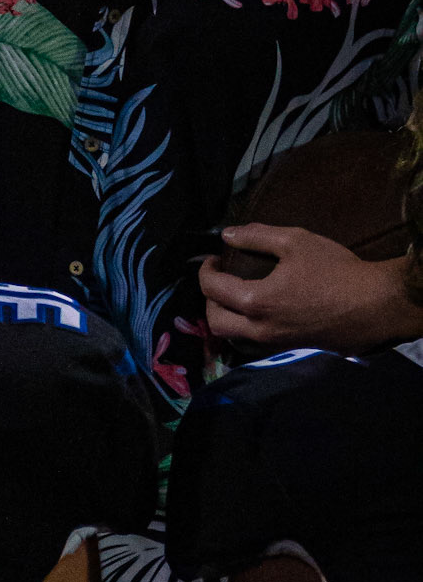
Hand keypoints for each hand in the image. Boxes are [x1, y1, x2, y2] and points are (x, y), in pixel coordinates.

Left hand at [200, 227, 417, 353]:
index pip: (212, 288)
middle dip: (209, 298)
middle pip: (215, 320)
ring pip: (233, 335)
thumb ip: (257, 236)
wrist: (374, 306)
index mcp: (256, 302)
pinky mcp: (290, 347)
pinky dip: (245, 325)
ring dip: (225, 315)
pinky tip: (258, 308)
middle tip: (219, 278)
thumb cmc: (336, 271)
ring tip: (234, 294)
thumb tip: (228, 234)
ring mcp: (274, 342)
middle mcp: (259, 328)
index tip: (213, 258)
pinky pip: (253, 340)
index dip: (206, 270)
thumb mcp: (296, 242)